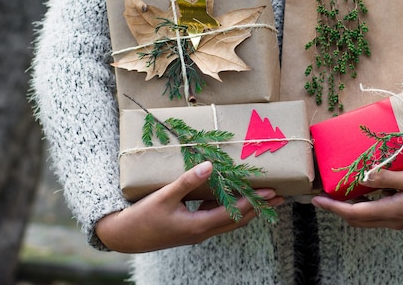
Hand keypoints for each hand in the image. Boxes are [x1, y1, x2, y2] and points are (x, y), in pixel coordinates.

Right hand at [95, 161, 283, 252]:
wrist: (123, 237)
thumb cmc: (142, 218)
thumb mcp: (164, 197)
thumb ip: (187, 181)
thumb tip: (209, 165)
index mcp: (199, 226)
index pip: (234, 213)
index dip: (254, 202)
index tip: (271, 192)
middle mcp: (202, 232)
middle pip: (238, 220)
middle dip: (259, 208)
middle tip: (279, 196)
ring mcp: (197, 231)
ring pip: (229, 220)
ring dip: (247, 209)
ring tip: (262, 196)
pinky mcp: (191, 228)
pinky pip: (217, 218)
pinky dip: (229, 208)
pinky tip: (231, 196)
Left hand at [311, 169, 402, 230]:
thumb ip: (388, 177)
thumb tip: (364, 175)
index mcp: (391, 212)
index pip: (353, 213)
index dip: (333, 207)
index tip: (317, 200)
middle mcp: (392, 221)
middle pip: (357, 219)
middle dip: (338, 209)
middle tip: (324, 196)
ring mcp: (399, 222)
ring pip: (368, 218)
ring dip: (351, 208)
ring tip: (342, 192)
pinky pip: (379, 215)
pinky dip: (367, 206)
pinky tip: (369, 192)